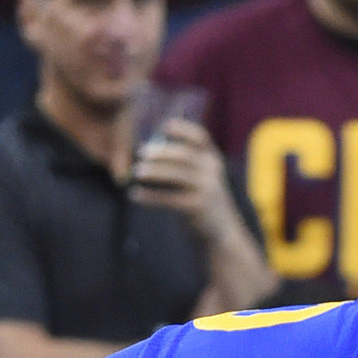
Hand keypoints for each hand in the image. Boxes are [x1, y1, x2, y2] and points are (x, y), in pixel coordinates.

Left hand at [131, 119, 238, 241]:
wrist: (222, 231)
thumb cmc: (204, 199)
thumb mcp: (202, 177)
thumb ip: (184, 163)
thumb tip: (150, 149)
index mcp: (212, 159)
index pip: (200, 138)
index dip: (183, 129)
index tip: (165, 126)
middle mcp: (211, 171)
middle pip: (184, 155)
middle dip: (161, 152)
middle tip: (141, 152)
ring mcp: (206, 189)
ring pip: (176, 175)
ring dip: (154, 171)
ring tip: (137, 172)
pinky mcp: (197, 207)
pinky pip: (169, 198)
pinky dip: (150, 196)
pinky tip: (135, 195)